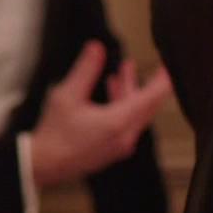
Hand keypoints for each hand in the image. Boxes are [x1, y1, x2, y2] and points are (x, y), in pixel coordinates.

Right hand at [28, 40, 171, 186]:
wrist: (43, 164)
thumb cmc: (55, 133)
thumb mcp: (67, 95)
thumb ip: (86, 70)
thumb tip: (97, 48)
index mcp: (118, 122)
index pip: (150, 98)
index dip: (162, 81)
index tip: (169, 67)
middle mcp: (124, 136)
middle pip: (145, 107)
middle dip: (145, 83)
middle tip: (150, 66)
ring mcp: (119, 145)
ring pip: (134, 114)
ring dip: (129, 92)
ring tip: (121, 72)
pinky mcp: (112, 150)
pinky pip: (126, 124)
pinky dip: (122, 106)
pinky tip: (110, 93)